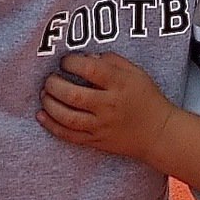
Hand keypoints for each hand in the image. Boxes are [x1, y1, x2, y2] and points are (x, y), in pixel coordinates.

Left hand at [37, 52, 175, 162]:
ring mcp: (101, 126)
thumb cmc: (146, 97)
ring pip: (68, 118)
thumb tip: (85, 58)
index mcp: (120, 84)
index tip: (65, 61)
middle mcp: (109, 106)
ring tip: (44, 94)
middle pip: (74, 96)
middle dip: (54, 85)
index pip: (90, 70)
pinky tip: (41, 116)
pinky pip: (70, 136)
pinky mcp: (96, 141)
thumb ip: (111, 61)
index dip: (72, 63)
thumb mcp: (135, 72)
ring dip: (50, 105)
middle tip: (49, 79)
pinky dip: (52, 126)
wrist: (158, 133)